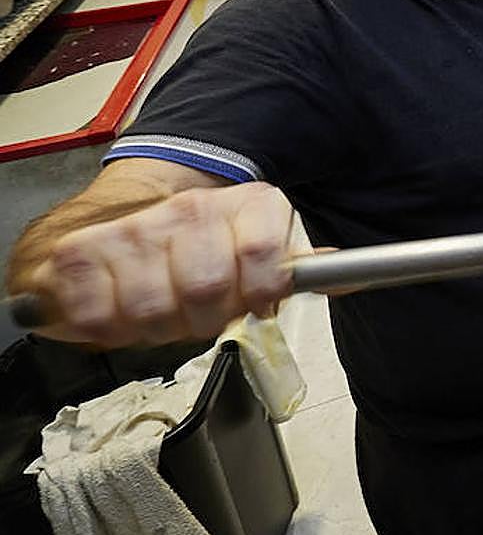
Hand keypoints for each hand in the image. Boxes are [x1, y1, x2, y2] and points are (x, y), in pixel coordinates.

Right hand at [24, 183, 304, 346]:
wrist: (124, 221)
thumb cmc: (202, 249)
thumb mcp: (264, 248)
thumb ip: (302, 268)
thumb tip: (350, 279)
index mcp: (246, 205)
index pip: (264, 257)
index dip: (261, 295)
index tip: (256, 304)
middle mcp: (190, 210)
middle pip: (207, 292)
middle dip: (206, 321)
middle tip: (199, 315)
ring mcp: (134, 228)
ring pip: (154, 311)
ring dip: (159, 329)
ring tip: (162, 312)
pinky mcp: (81, 252)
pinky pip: (99, 316)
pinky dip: (110, 329)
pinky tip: (122, 312)